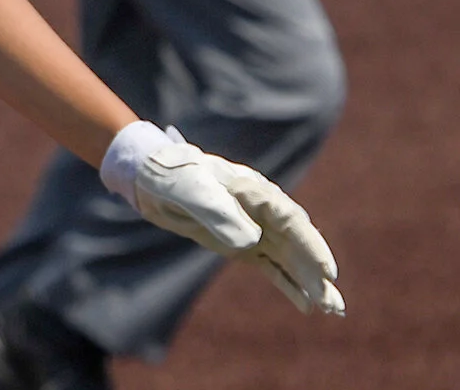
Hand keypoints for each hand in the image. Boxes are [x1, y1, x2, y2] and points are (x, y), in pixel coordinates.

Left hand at [128, 129, 344, 316]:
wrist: (153, 180)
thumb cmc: (174, 177)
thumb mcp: (191, 190)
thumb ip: (219, 213)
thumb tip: (251, 242)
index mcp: (254, 192)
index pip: (292, 221)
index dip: (311, 246)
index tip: (326, 271)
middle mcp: (262, 213)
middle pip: (297, 244)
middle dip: (316, 273)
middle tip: (334, 303)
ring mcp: (255, 231)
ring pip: (290, 259)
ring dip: (310, 283)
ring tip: (332, 310)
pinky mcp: (244, 247)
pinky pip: (273, 268)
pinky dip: (289, 286)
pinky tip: (306, 306)